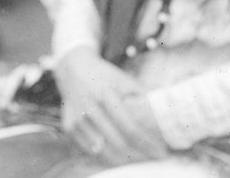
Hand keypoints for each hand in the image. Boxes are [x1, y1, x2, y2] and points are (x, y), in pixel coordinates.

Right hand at [55, 48, 168, 165]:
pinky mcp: (69, 128)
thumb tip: (160, 117)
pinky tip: (119, 157)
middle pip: (118, 143)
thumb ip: (140, 98)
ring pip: (104, 151)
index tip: (159, 152)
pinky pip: (90, 150)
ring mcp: (77, 120)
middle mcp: (90, 108)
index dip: (146, 143)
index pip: (130, 128)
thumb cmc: (105, 76)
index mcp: (106, 95)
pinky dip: (106, 157)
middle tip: (151, 159)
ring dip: (123, 160)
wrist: (74, 69)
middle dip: (138, 156)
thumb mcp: (124, 80)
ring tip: (138, 160)